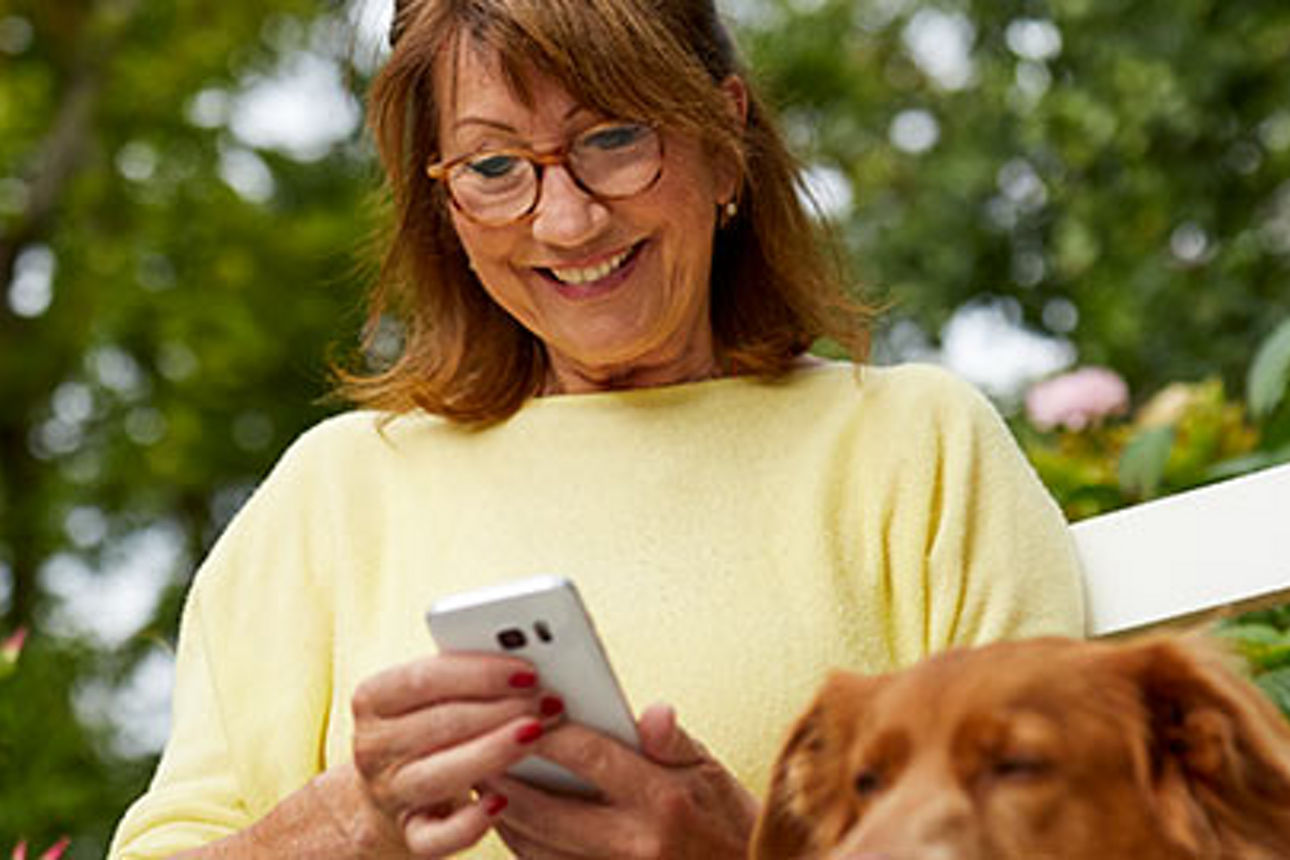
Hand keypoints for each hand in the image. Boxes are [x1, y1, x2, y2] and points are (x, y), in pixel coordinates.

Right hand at [348, 653, 565, 856]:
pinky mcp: (409, 833)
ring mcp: (389, 793)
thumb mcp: (433, 693)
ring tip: (535, 736)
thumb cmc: (428, 725)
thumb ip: (467, 676)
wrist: (393, 786)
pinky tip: (501, 803)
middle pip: (440, 725)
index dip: (480, 674)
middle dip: (500, 711)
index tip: (527, 671)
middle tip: (547, 702)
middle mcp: (373, 746)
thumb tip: (530, 668)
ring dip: (493, 754)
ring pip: (438, 776)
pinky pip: (435, 837)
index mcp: (373, 699)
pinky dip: (468, 824)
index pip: (424, 679)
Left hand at [484, 702, 759, 858]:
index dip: (546, 731)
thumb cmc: (726, 819)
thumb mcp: (710, 769)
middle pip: (545, 808)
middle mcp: (636, 843)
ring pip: (534, 847)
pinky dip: (522, 845)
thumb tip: (652, 712)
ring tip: (482, 778)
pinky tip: (509, 818)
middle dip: (503, 775)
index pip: (588, 756)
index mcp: (663, 799)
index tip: (518, 708)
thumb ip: (672, 739)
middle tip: (476, 746)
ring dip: (502, 813)